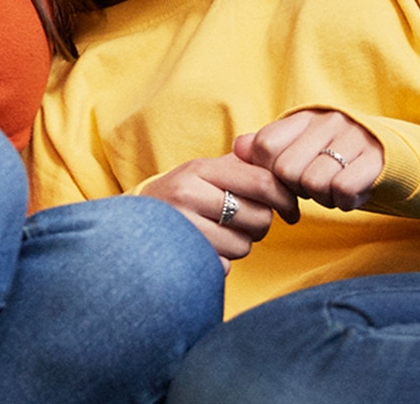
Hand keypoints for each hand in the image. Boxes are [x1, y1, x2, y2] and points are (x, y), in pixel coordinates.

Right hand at [139, 153, 299, 269]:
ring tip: (220, 234)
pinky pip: (224, 267)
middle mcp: (188, 195)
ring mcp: (182, 229)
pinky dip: (221, 263)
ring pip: (244, 246)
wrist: (128, 227)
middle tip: (248, 223)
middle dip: (261, 225)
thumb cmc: (178, 196)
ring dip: (240, 245)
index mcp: (200, 169)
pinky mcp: (180, 258)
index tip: (292, 210)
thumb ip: (239, 161)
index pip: (262, 182)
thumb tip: (276, 153)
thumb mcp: (202, 171)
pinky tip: (206, 251)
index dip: (286, 199)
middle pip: (259, 218)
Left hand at [234, 109, 383, 211]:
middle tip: (315, 185)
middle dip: (297, 189)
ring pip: (314, 183)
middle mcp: (329, 121)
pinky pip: (342, 191)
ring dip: (322, 198)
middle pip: (286, 170)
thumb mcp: (300, 147)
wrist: (394, 156)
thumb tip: (237, 148)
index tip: (287, 178)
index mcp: (305, 117)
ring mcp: (354, 137)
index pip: (265, 145)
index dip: (270, 172)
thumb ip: (266, 147)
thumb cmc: (336, 156)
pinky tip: (350, 194)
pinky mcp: (376, 159)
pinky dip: (344, 202)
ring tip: (333, 189)